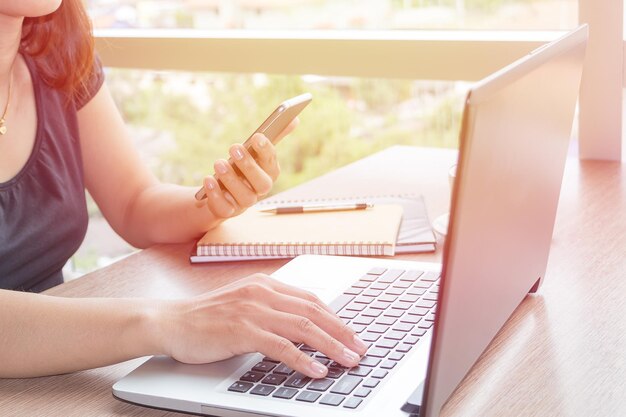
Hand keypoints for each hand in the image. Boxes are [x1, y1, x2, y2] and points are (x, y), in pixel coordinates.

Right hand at [155, 273, 367, 378]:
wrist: (170, 321)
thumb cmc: (206, 317)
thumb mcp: (243, 304)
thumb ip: (270, 309)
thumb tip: (302, 326)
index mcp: (265, 284)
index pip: (310, 299)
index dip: (335, 318)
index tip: (351, 334)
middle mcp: (262, 292)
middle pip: (313, 312)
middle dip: (342, 332)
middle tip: (360, 349)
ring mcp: (252, 309)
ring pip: (303, 328)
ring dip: (331, 346)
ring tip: (349, 360)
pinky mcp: (242, 330)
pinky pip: (281, 346)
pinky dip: (304, 359)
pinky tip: (317, 370)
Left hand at [201, 119, 297, 218]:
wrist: (223, 191)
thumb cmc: (242, 167)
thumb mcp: (255, 152)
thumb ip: (272, 137)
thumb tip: (295, 119)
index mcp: (269, 173)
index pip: (272, 163)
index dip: (266, 150)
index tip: (257, 136)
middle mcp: (260, 190)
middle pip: (263, 184)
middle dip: (249, 165)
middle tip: (234, 146)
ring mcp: (245, 203)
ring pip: (245, 197)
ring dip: (231, 179)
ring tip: (219, 163)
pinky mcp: (228, 211)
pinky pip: (224, 208)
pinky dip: (216, 195)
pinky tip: (208, 180)